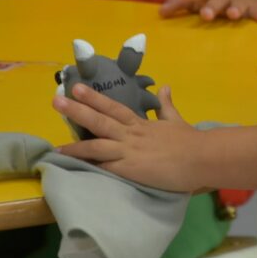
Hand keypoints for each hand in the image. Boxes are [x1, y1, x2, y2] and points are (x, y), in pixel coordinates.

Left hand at [53, 83, 204, 191]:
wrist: (201, 157)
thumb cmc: (190, 141)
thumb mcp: (176, 120)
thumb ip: (166, 105)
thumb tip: (165, 87)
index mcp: (141, 124)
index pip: (113, 107)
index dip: (94, 98)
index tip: (76, 88)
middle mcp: (131, 135)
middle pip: (99, 120)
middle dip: (77, 110)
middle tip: (56, 100)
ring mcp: (129, 152)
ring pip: (97, 146)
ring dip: (75, 146)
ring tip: (55, 147)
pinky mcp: (131, 170)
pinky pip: (105, 169)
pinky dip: (90, 168)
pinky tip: (76, 171)